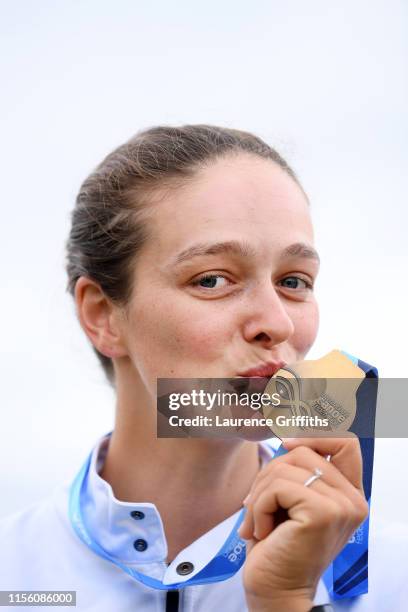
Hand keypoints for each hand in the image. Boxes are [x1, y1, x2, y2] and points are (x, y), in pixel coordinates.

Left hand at [239, 437, 368, 610]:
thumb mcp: (290, 498)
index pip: (346, 441)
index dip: (315, 433)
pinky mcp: (323, 513)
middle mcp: (353, 499)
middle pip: (304, 451)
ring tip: (258, 523)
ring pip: (286, 466)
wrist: (274, 590)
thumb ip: (298, 469)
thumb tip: (287, 436)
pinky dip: (258, 507)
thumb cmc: (277, 545)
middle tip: (256, 505)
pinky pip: (278, 486)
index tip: (285, 443)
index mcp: (348, 494)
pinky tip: (261, 532)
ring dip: (259, 494)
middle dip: (269, 473)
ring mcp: (341, 506)